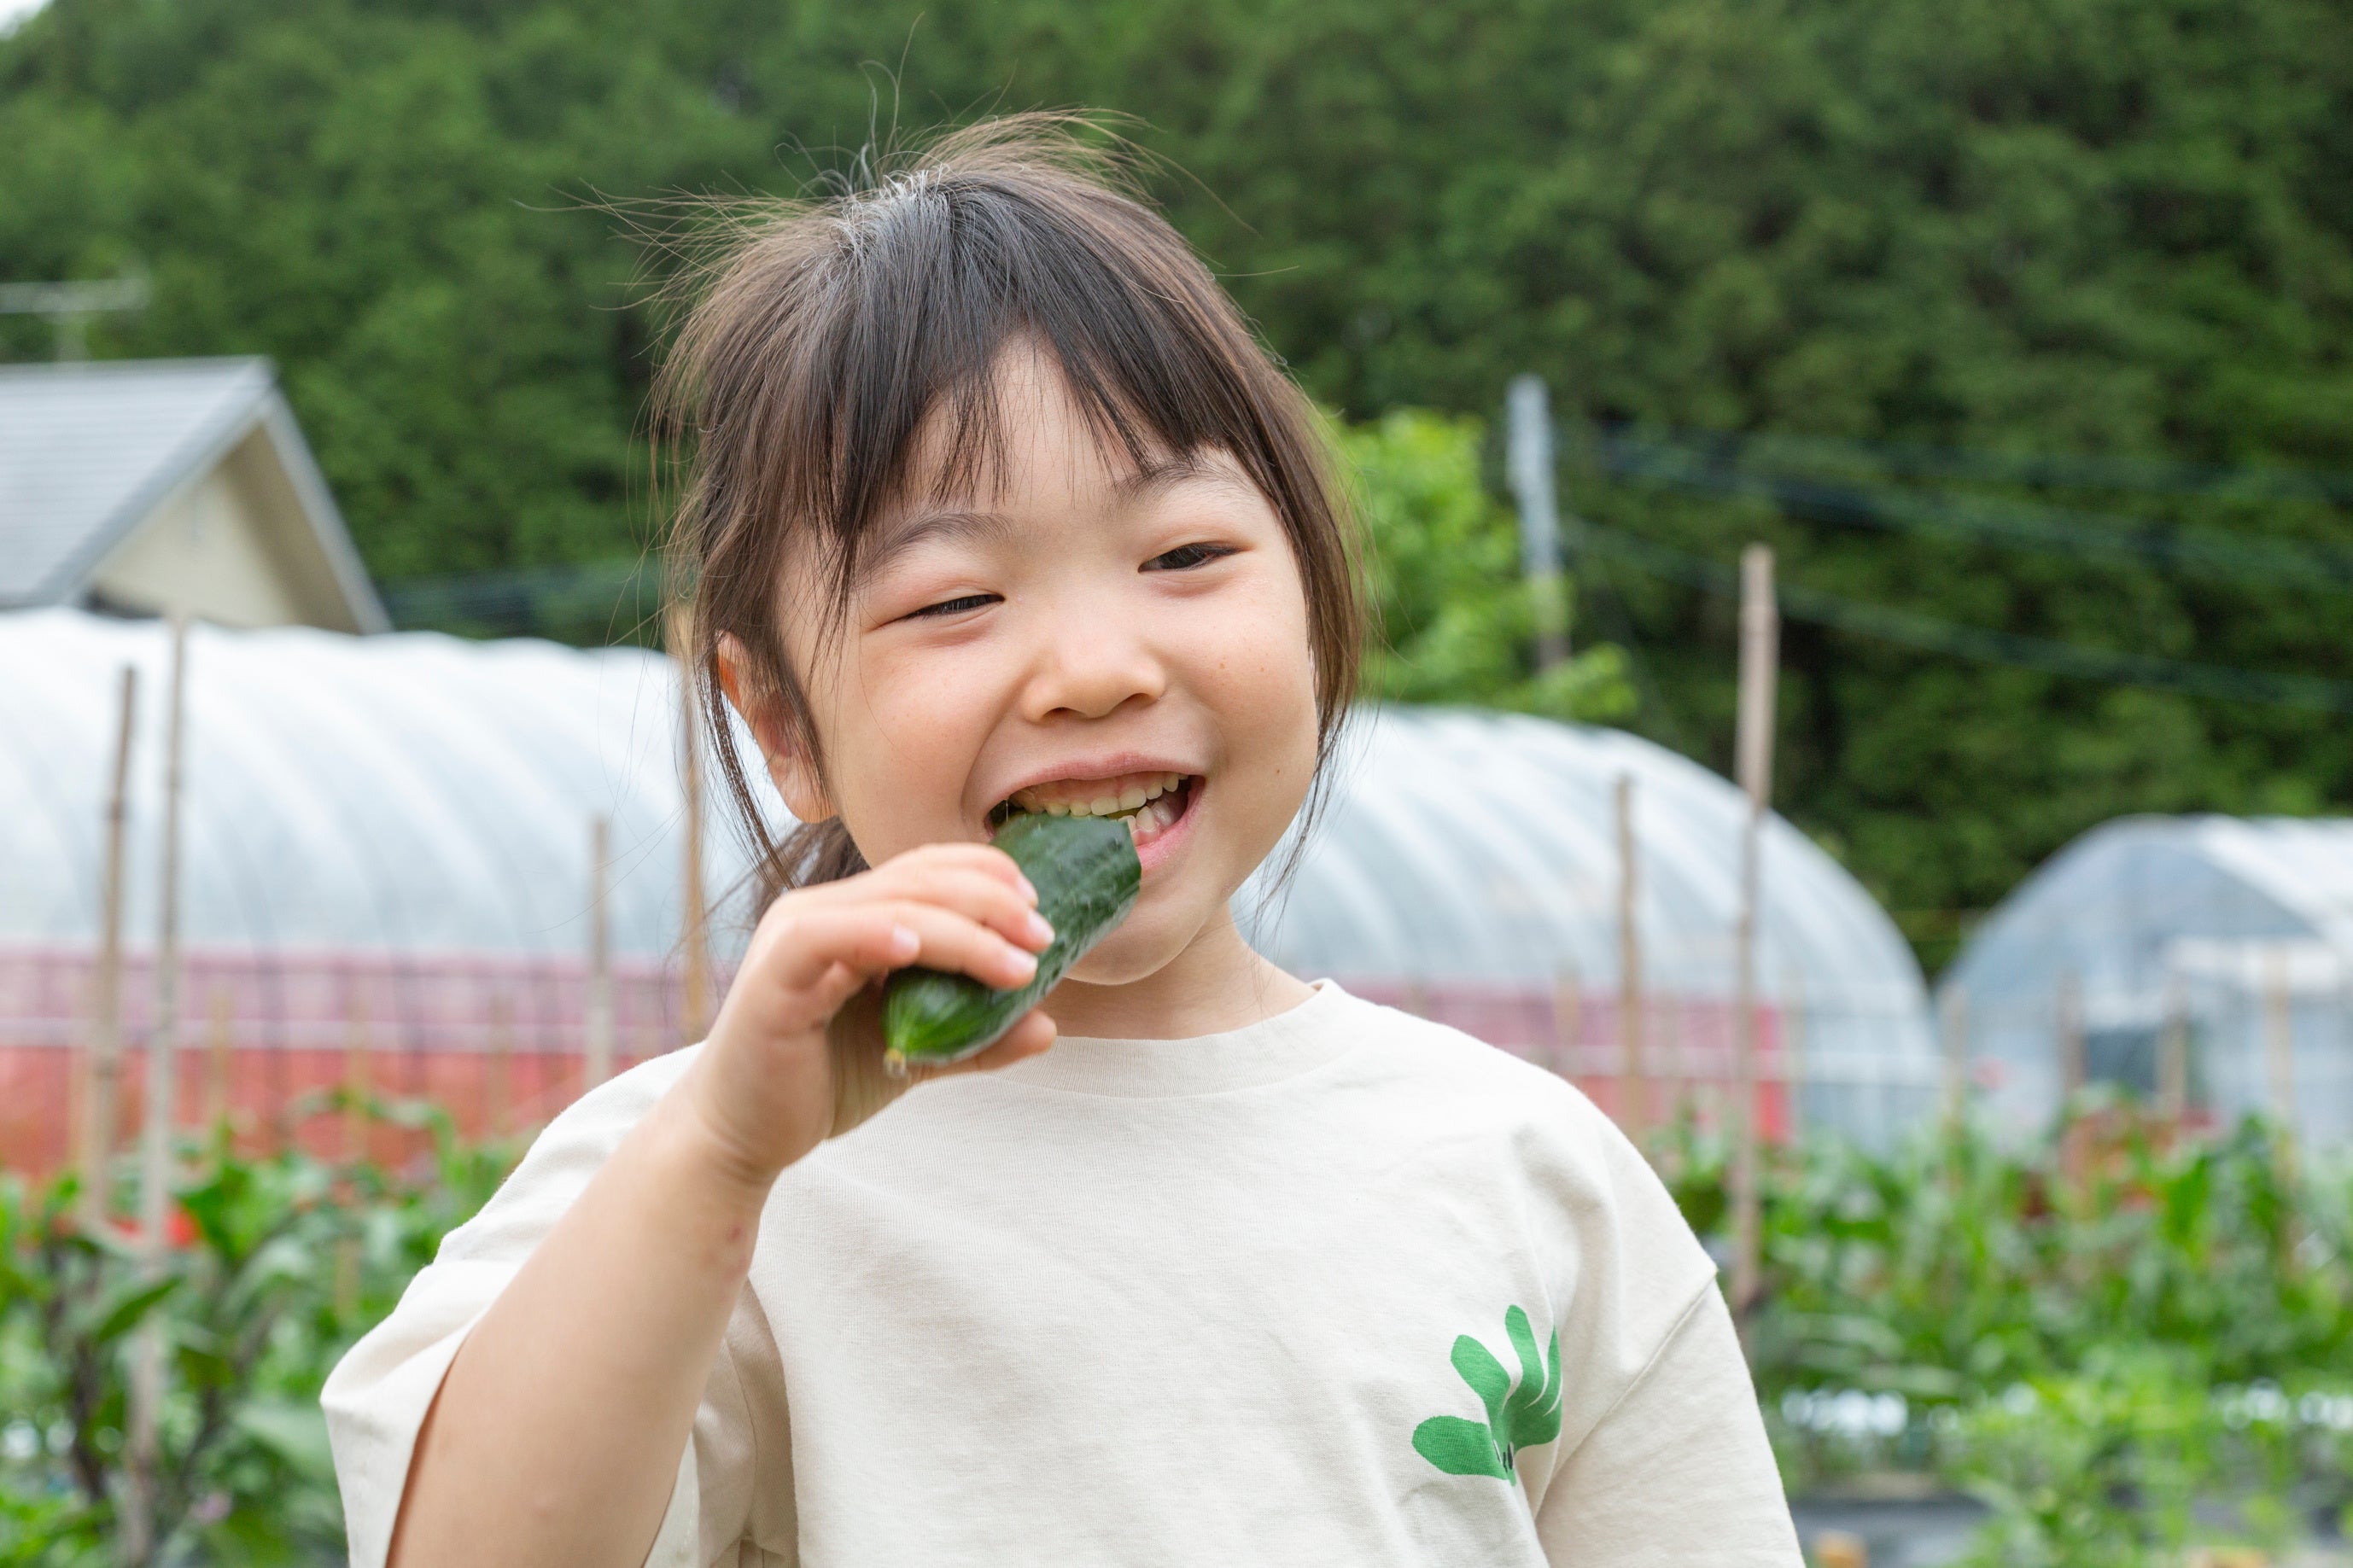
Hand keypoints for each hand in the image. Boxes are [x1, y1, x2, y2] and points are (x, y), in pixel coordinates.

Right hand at [674, 842, 1057, 1190]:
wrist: (742, 1138)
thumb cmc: (821, 1086)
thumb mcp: (915, 1054)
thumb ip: (974, 1037)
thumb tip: (1049, 1025)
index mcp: (852, 916)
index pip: (926, 871)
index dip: (987, 877)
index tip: (1041, 909)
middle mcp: (822, 913)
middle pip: (918, 880)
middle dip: (992, 903)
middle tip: (1046, 935)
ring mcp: (794, 938)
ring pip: (890, 907)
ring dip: (963, 931)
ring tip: (1017, 963)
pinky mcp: (774, 978)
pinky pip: (827, 938)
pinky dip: (877, 935)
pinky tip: (919, 948)